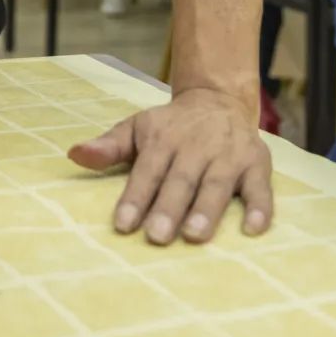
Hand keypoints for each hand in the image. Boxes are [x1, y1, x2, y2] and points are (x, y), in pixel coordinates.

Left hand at [68, 89, 272, 244]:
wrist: (218, 99)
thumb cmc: (171, 126)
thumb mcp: (137, 128)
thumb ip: (109, 146)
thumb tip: (74, 154)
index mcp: (164, 139)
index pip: (147, 170)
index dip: (134, 197)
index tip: (122, 224)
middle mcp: (196, 147)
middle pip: (181, 180)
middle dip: (168, 208)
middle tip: (156, 237)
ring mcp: (228, 156)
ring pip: (217, 185)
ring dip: (207, 210)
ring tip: (195, 235)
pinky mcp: (257, 163)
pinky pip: (261, 188)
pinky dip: (260, 208)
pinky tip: (254, 230)